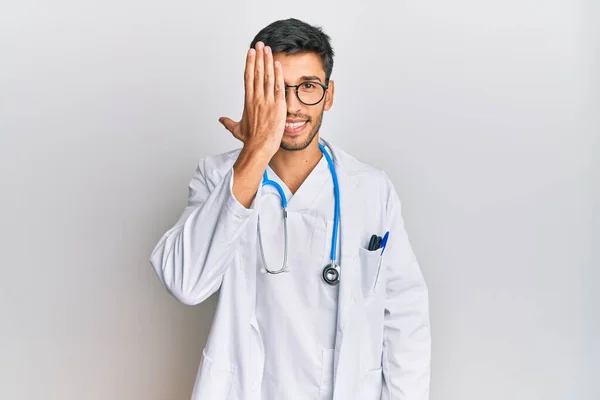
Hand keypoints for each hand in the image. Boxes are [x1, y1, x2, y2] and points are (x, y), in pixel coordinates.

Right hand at [219, 41, 286, 156]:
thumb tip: (221, 120)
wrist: (260, 147)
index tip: (251, 53)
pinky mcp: (277, 106)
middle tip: (260, 44)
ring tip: (268, 49)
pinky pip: (278, 87)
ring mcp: (267, 101)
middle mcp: (257, 98)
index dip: (249, 63)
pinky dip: (278, 75)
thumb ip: (228, 123)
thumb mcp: (237, 130)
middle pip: (257, 73)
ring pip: (267, 77)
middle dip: (258, 57)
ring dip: (268, 61)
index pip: (248, 77)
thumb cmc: (250, 140)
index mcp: (248, 101)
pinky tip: (277, 64)